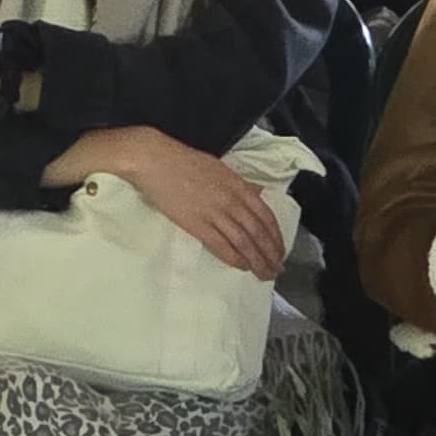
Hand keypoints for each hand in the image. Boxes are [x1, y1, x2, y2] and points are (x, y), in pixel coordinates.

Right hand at [88, 128, 281, 278]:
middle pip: (258, 232)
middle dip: (271, 253)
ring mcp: (215, 213)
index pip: (266, 215)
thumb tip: (258, 192)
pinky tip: (243, 267)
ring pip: (244, 242)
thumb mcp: (219, 167)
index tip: (281, 250)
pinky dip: (235, 258)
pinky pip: (222, 246)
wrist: (155, 160)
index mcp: (238, 185)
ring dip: (258, 261)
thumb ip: (240, 183)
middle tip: (277, 270)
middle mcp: (231, 200)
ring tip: (265, 274)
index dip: (276, 236)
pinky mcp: (197, 225)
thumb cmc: (185, 161)